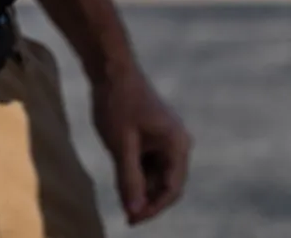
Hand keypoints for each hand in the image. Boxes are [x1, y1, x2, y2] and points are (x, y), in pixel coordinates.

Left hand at [91, 65, 191, 224]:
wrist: (112, 70)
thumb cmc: (118, 104)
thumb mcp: (121, 146)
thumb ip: (129, 180)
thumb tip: (133, 212)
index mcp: (176, 143)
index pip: (172, 189)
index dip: (153, 209)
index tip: (131, 220)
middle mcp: (178, 142)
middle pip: (168, 184)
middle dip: (147, 200)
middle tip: (124, 214)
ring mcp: (167, 138)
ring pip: (158, 175)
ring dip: (141, 187)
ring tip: (118, 191)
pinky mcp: (155, 135)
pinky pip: (150, 163)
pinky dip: (137, 174)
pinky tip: (119, 176)